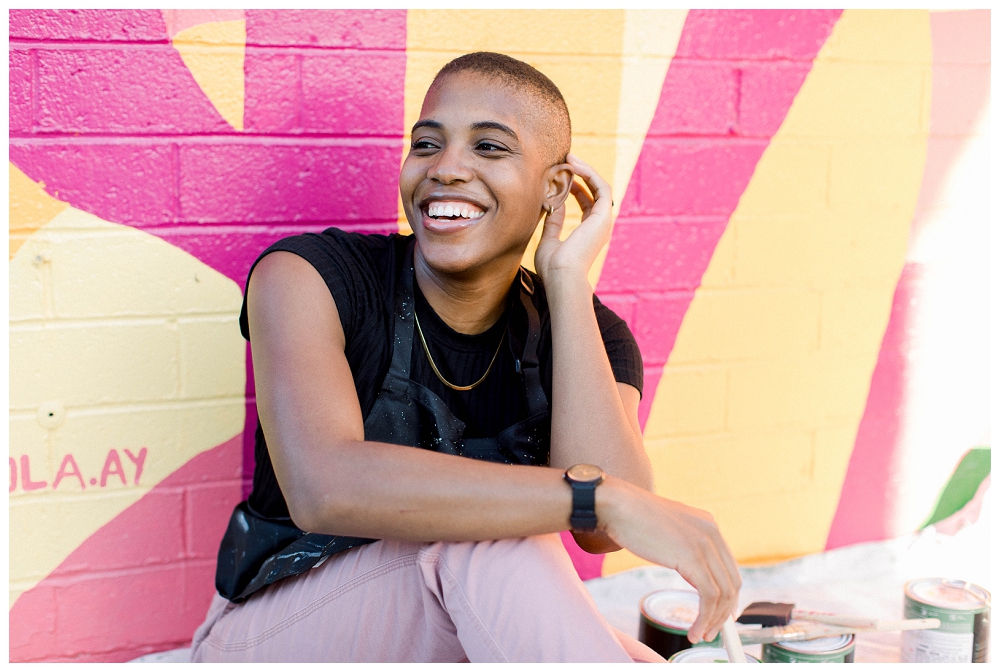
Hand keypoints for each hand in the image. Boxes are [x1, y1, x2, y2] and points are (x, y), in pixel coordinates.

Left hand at [533, 154, 612, 285]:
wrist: (562, 277)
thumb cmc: (553, 267)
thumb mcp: (549, 240)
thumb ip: (553, 222)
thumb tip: (553, 206)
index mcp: (589, 233)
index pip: (586, 203)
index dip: (574, 187)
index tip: (559, 175)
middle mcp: (600, 226)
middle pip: (595, 192)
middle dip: (581, 174)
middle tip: (565, 159)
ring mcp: (604, 222)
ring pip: (600, 187)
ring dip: (586, 170)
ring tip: (569, 157)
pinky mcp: (604, 216)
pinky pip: (601, 188)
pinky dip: (589, 174)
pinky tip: (574, 166)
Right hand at [601, 481, 741, 643]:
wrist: (615, 504)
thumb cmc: (632, 518)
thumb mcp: (669, 530)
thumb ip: (685, 546)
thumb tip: (693, 572)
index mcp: (708, 525)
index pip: (728, 568)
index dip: (726, 597)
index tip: (716, 616)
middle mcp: (712, 532)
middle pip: (732, 582)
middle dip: (724, 613)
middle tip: (709, 632)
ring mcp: (704, 544)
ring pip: (724, 593)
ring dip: (714, 620)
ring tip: (699, 635)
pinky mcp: (692, 557)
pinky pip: (709, 597)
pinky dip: (704, 618)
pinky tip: (693, 630)